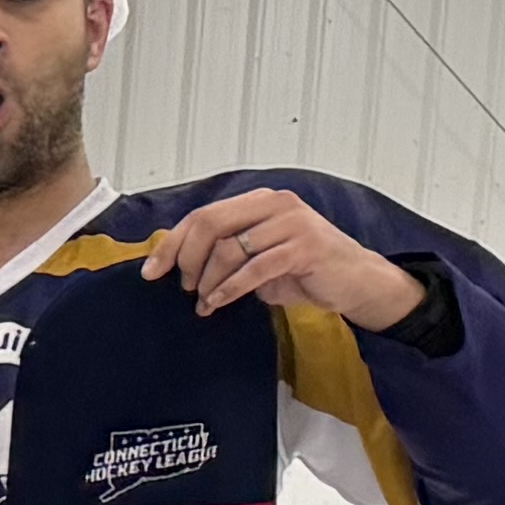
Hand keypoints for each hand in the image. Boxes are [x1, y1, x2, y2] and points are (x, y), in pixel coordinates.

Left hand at [145, 184, 425, 330]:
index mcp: (259, 201)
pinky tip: (218, 303)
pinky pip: (254, 269)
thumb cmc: (301, 269)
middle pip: (209, 225)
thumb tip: (173, 261)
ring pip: (229, 248)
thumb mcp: (255, 257)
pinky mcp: (305, 247)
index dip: (171, 243)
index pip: (202, 215)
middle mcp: (276, 204)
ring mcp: (293, 223)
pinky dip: (229, 289)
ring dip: (208, 281)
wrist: (353, 281)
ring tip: (205, 302)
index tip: (151, 271)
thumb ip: (223, 251)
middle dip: (187, 260)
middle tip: (185, 287)